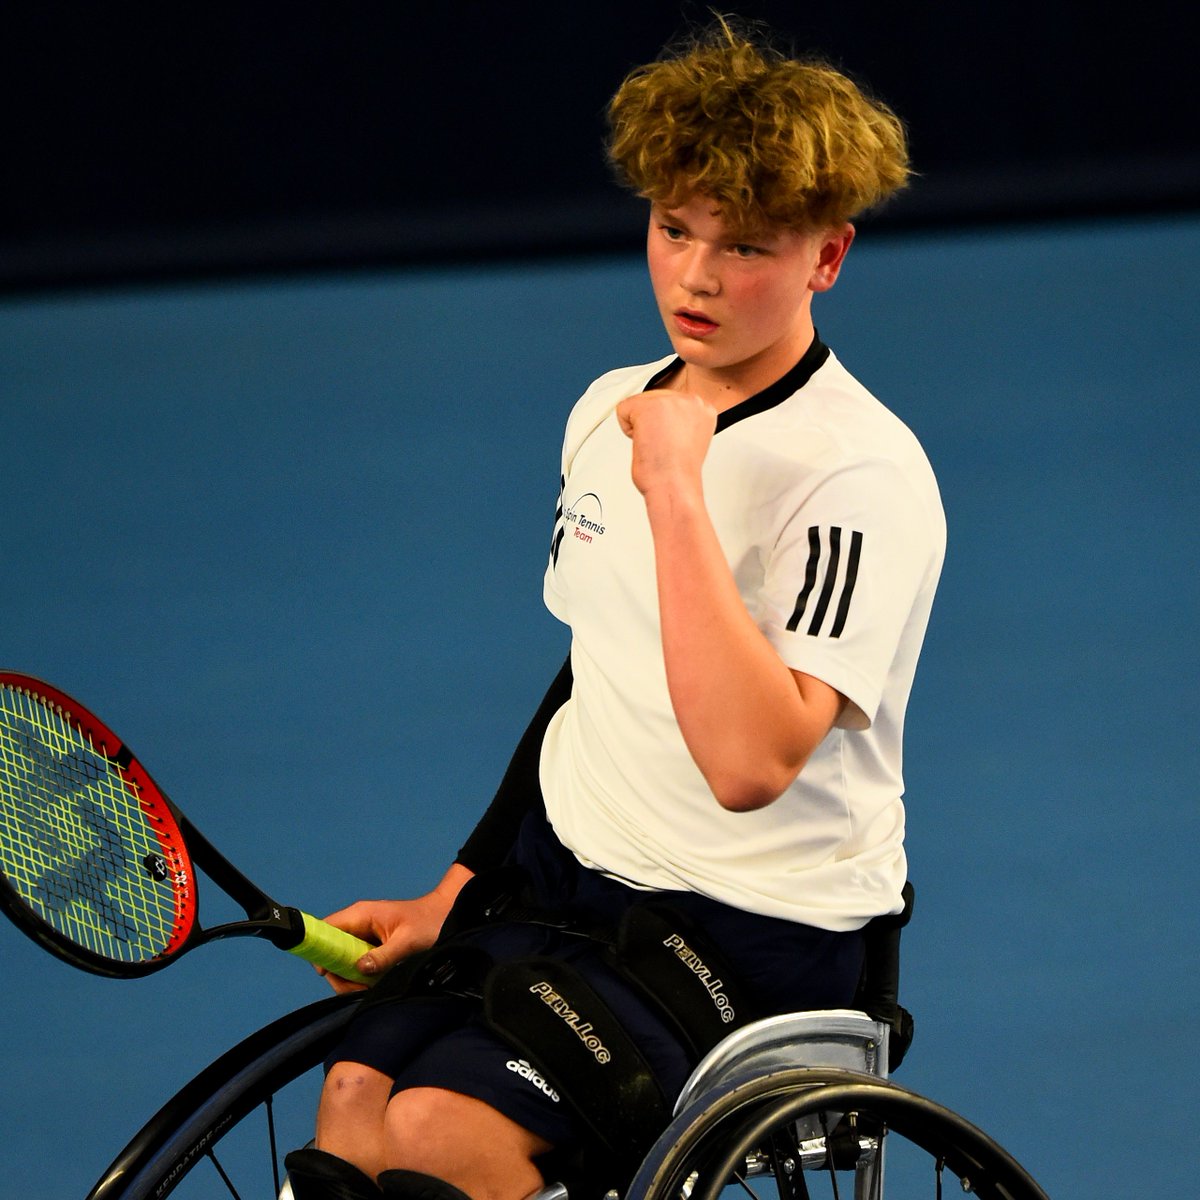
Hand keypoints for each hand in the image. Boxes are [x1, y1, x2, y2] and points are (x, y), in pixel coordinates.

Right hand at [315, 863, 472, 992]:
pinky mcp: (373, 946)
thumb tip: (359, 969)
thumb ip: (383, 956)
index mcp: (361, 914)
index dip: (320, 950)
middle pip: (331, 951)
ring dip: (352, 977)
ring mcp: (365, 935)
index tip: (328, 973)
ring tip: (371, 986)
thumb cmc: (430, 922)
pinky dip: (363, 976)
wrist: (447, 915)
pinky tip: (376, 982)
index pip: (325, 929)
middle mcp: (359, 923)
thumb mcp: (408, 941)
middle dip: (339, 973)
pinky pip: (357, 963)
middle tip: (358, 987)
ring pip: (343, 960)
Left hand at [616, 389, 716, 498]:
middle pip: (654, 398)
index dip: (664, 424)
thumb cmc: (678, 473)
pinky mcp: (649, 405)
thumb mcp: (688, 440)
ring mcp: (671, 400)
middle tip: (662, 446)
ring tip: (656, 445)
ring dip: (641, 427)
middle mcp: (691, 401)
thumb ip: (679, 422)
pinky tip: (644, 442)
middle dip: (651, 423)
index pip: (671, 402)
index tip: (671, 440)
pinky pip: (623, 409)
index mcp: (704, 409)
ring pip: (638, 403)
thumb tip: (663, 418)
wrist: (673, 486)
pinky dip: (627, 429)